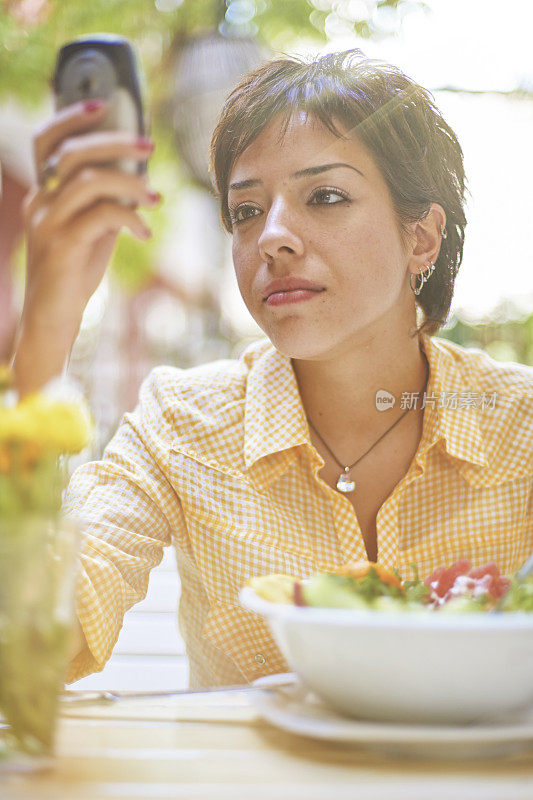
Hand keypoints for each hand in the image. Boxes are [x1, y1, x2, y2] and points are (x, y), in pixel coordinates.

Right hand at [23, 98, 158, 329]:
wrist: (52, 318)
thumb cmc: (73, 274)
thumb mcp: (89, 231)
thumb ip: (103, 204)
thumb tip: (137, 181)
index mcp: (43, 194)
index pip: (46, 140)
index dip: (71, 116)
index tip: (104, 104)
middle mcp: (39, 202)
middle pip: (73, 153)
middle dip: (115, 144)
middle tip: (150, 147)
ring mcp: (47, 223)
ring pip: (89, 181)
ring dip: (130, 183)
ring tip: (155, 198)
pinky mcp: (62, 246)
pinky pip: (100, 216)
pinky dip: (129, 217)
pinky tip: (143, 232)